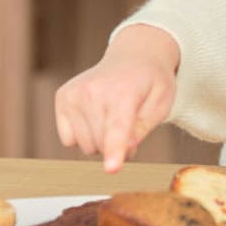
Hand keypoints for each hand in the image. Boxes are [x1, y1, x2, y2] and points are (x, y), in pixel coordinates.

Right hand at [53, 24, 179, 172]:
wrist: (134, 56)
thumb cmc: (150, 83)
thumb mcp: (162, 103)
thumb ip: (144, 128)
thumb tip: (125, 149)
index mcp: (123, 92)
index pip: (117, 129)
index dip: (114, 151)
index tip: (111, 169)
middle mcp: (93, 91)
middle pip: (100, 145)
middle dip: (117, 146)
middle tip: (131, 126)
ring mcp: (74, 93)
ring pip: (85, 145)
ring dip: (101, 141)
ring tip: (114, 118)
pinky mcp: (62, 97)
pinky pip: (68, 139)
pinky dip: (83, 135)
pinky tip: (96, 116)